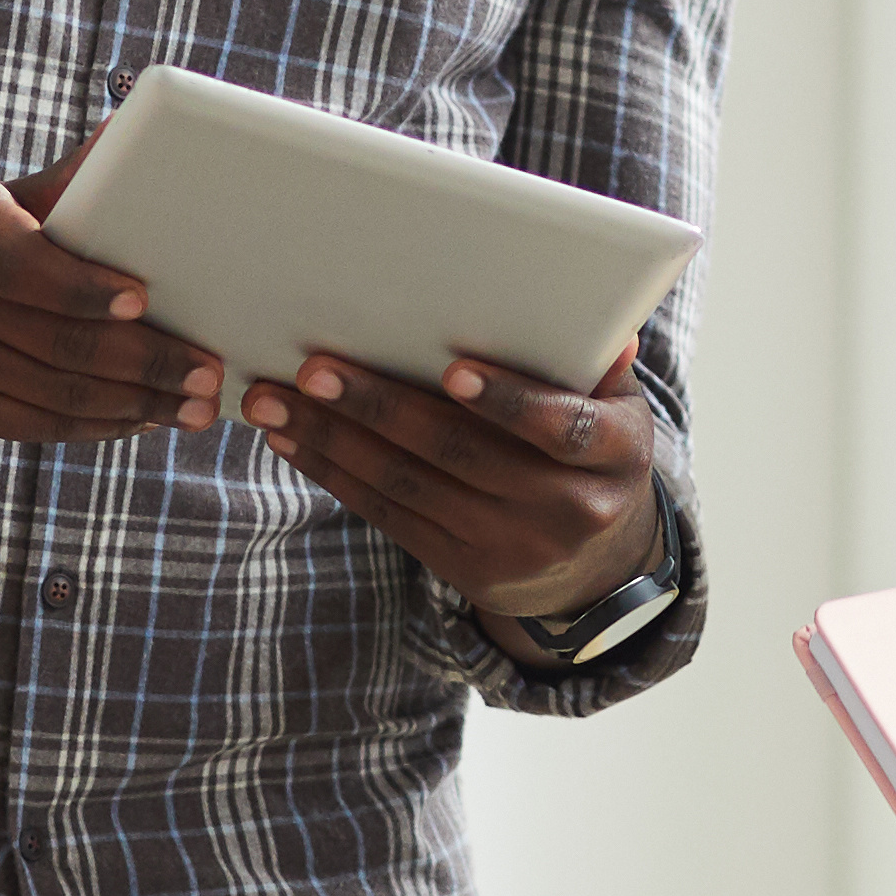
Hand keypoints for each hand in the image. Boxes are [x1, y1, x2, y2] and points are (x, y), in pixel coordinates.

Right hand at [0, 147, 223, 451]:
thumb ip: (64, 185)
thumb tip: (132, 128)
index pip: (18, 262)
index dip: (82, 287)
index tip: (142, 299)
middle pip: (54, 338)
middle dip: (145, 360)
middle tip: (209, 373)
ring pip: (55, 390)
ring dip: (137, 403)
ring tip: (196, 406)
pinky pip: (38, 425)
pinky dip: (101, 425)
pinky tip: (145, 418)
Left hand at [241, 349, 659, 620]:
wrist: (599, 567)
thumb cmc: (597, 454)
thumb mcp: (619, 409)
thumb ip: (598, 363)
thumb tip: (603, 324)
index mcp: (614, 455)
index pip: (561, 427)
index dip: (507, 401)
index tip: (452, 370)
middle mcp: (567, 509)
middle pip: (460, 454)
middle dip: (379, 407)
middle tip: (315, 370)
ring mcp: (512, 547)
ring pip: (409, 487)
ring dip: (334, 441)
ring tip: (276, 402)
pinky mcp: (466, 571)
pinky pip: (390, 517)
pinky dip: (337, 476)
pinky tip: (295, 442)